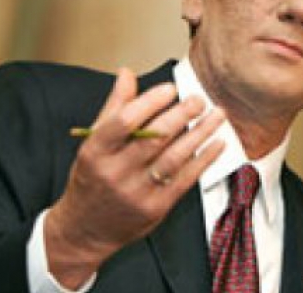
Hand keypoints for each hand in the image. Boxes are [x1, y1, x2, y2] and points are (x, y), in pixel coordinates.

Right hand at [44, 68, 224, 288]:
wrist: (85, 229)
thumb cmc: (92, 178)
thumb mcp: (93, 143)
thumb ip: (114, 107)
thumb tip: (127, 73)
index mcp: (96, 152)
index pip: (124, 122)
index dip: (149, 102)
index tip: (171, 88)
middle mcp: (116, 172)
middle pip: (154, 139)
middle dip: (182, 115)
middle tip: (200, 99)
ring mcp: (137, 192)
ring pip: (174, 158)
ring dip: (200, 134)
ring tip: (217, 115)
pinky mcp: (156, 208)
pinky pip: (185, 179)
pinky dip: (204, 159)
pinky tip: (218, 143)